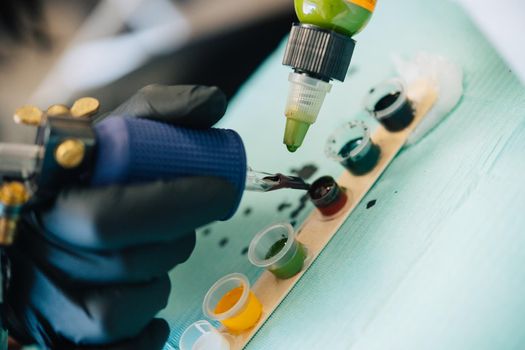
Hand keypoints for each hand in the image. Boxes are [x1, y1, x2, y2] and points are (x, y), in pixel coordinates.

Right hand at [5, 85, 239, 348]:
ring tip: (157, 255)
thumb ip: (161, 115)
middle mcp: (38, 255)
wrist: (39, 216)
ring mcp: (44, 302)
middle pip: (126, 263)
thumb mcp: (114, 136)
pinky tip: (149, 307)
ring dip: (157, 283)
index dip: (179, 204)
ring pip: (119, 312)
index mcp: (49, 199)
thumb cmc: (85, 177)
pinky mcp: (60, 336)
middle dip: (175, 239)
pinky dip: (145, 333)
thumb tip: (214, 105)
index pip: (114, 215)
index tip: (222, 191)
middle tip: (189, 220)